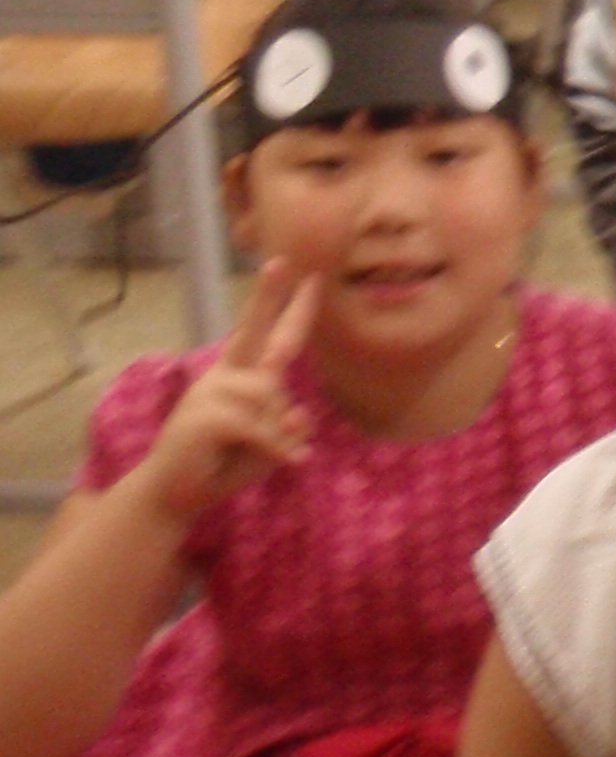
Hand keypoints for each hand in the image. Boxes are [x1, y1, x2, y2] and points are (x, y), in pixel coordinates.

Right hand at [138, 261, 319, 519]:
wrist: (175, 494)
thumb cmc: (222, 466)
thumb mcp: (269, 449)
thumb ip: (287, 430)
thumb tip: (299, 415)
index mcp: (240, 377)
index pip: (268, 337)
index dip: (285, 307)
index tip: (296, 271)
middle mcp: (225, 377)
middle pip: (252, 333)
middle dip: (267, 297)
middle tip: (278, 261)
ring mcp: (211, 393)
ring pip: (271, 399)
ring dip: (277, 434)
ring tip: (256, 454)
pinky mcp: (204, 416)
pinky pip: (260, 427)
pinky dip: (276, 448)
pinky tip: (291, 464)